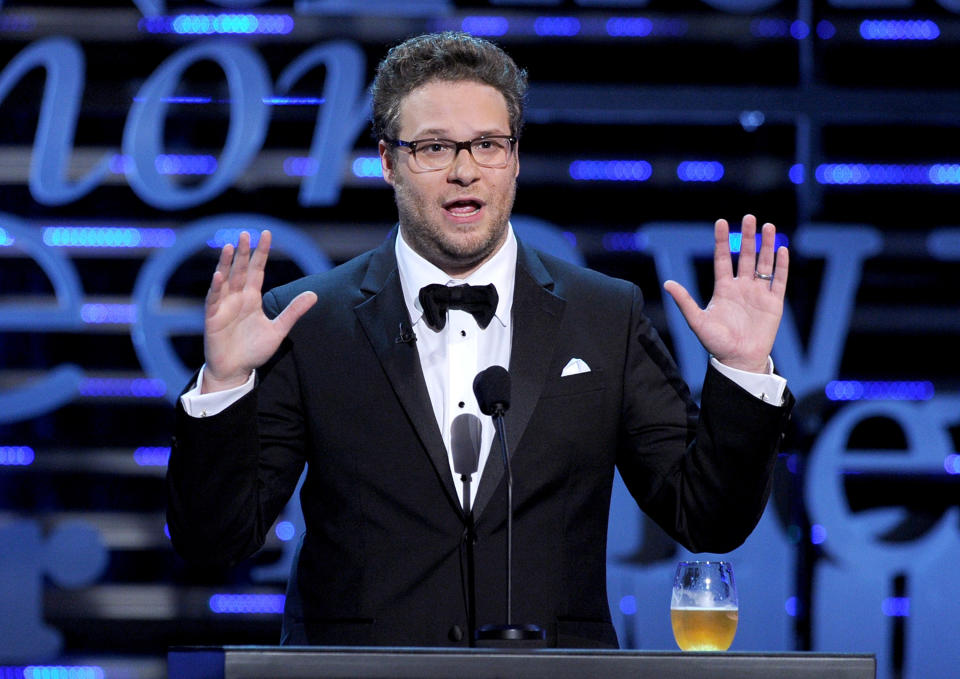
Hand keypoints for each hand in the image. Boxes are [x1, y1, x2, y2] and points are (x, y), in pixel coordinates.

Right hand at [202, 230, 316, 392]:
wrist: (236, 370)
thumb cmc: (254, 350)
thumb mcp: (278, 330)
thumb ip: (293, 312)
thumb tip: (314, 294)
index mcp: (252, 298)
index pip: (257, 270)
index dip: (261, 253)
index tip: (266, 234)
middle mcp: (237, 297)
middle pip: (241, 270)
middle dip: (244, 252)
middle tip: (246, 234)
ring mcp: (224, 306)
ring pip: (225, 279)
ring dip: (227, 263)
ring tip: (231, 246)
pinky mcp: (213, 317)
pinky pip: (214, 299)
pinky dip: (216, 287)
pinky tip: (219, 275)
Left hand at [663, 215, 787, 373]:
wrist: (738, 360)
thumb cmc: (716, 343)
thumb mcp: (697, 320)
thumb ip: (684, 301)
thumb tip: (667, 283)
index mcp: (723, 289)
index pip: (722, 258)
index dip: (722, 241)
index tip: (721, 222)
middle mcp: (741, 287)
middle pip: (745, 256)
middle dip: (747, 237)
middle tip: (749, 217)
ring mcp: (758, 294)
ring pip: (764, 264)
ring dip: (767, 246)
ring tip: (769, 226)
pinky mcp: (774, 303)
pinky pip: (779, 280)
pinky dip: (781, 266)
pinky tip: (782, 250)